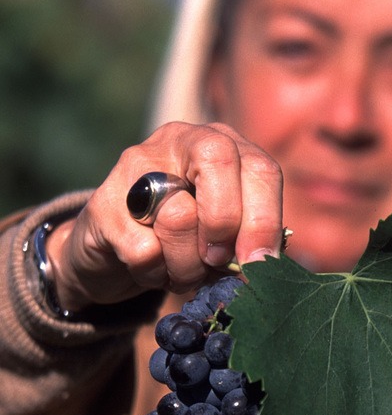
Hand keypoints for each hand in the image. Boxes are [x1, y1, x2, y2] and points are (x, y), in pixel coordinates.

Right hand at [46, 122, 283, 311]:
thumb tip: (262, 262)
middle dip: (224, 228)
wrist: (111, 253)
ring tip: (180, 269)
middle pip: (219, 166)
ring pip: (180, 217)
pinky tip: (149, 269)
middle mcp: (178, 139)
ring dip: (187, 265)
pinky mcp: (103, 203)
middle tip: (216, 261)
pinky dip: (153, 275)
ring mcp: (135, 165)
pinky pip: (145, 251)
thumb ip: (247, 237)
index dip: (265, 220)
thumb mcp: (224, 233)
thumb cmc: (183, 242)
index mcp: (221, 144)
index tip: (257, 262)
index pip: (260, 168)